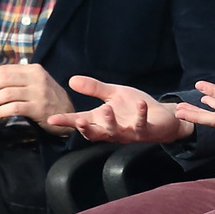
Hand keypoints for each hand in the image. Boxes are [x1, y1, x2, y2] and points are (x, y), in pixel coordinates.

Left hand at [0, 61, 74, 125]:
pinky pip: (14, 108)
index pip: (4, 70)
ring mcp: (39, 93)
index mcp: (34, 69)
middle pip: (3, 78)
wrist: (70, 115)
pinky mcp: (39, 108)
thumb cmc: (47, 100)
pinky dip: (2, 111)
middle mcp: (37, 78)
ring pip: (6, 93)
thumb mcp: (36, 84)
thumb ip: (17, 81)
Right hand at [50, 77, 190, 143]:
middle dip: (87, 129)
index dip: (67, 122)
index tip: (51, 119)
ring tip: (106, 108)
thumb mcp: (113, 94)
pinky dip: (140, 114)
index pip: (81, 122)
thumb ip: (94, 89)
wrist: (162, 116)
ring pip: (116, 133)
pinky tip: (140, 104)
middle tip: (79, 121)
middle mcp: (113, 130)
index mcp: (102, 121)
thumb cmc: (135, 107)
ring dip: (111, 122)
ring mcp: (129, 132)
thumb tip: (71, 80)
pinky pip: (142, 125)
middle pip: (96, 134)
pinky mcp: (146, 132)